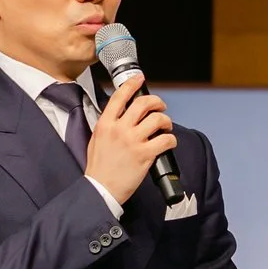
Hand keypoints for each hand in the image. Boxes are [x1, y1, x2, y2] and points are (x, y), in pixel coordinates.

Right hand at [82, 72, 176, 204]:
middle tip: (161, 107)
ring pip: (158, 119)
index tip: (140, 78)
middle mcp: (119, 129)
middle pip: (143, 103)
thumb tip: (119, 116)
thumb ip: (107, 126)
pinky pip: (166, 139)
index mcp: (105, 124)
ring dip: (166, 121)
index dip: (132, 84)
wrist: (100, 189)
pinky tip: (168, 142)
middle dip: (157, 102)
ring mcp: (133, 141)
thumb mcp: (96, 140)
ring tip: (165, 127)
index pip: (120, 96)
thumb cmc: (98, 168)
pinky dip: (171, 139)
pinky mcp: (145, 154)